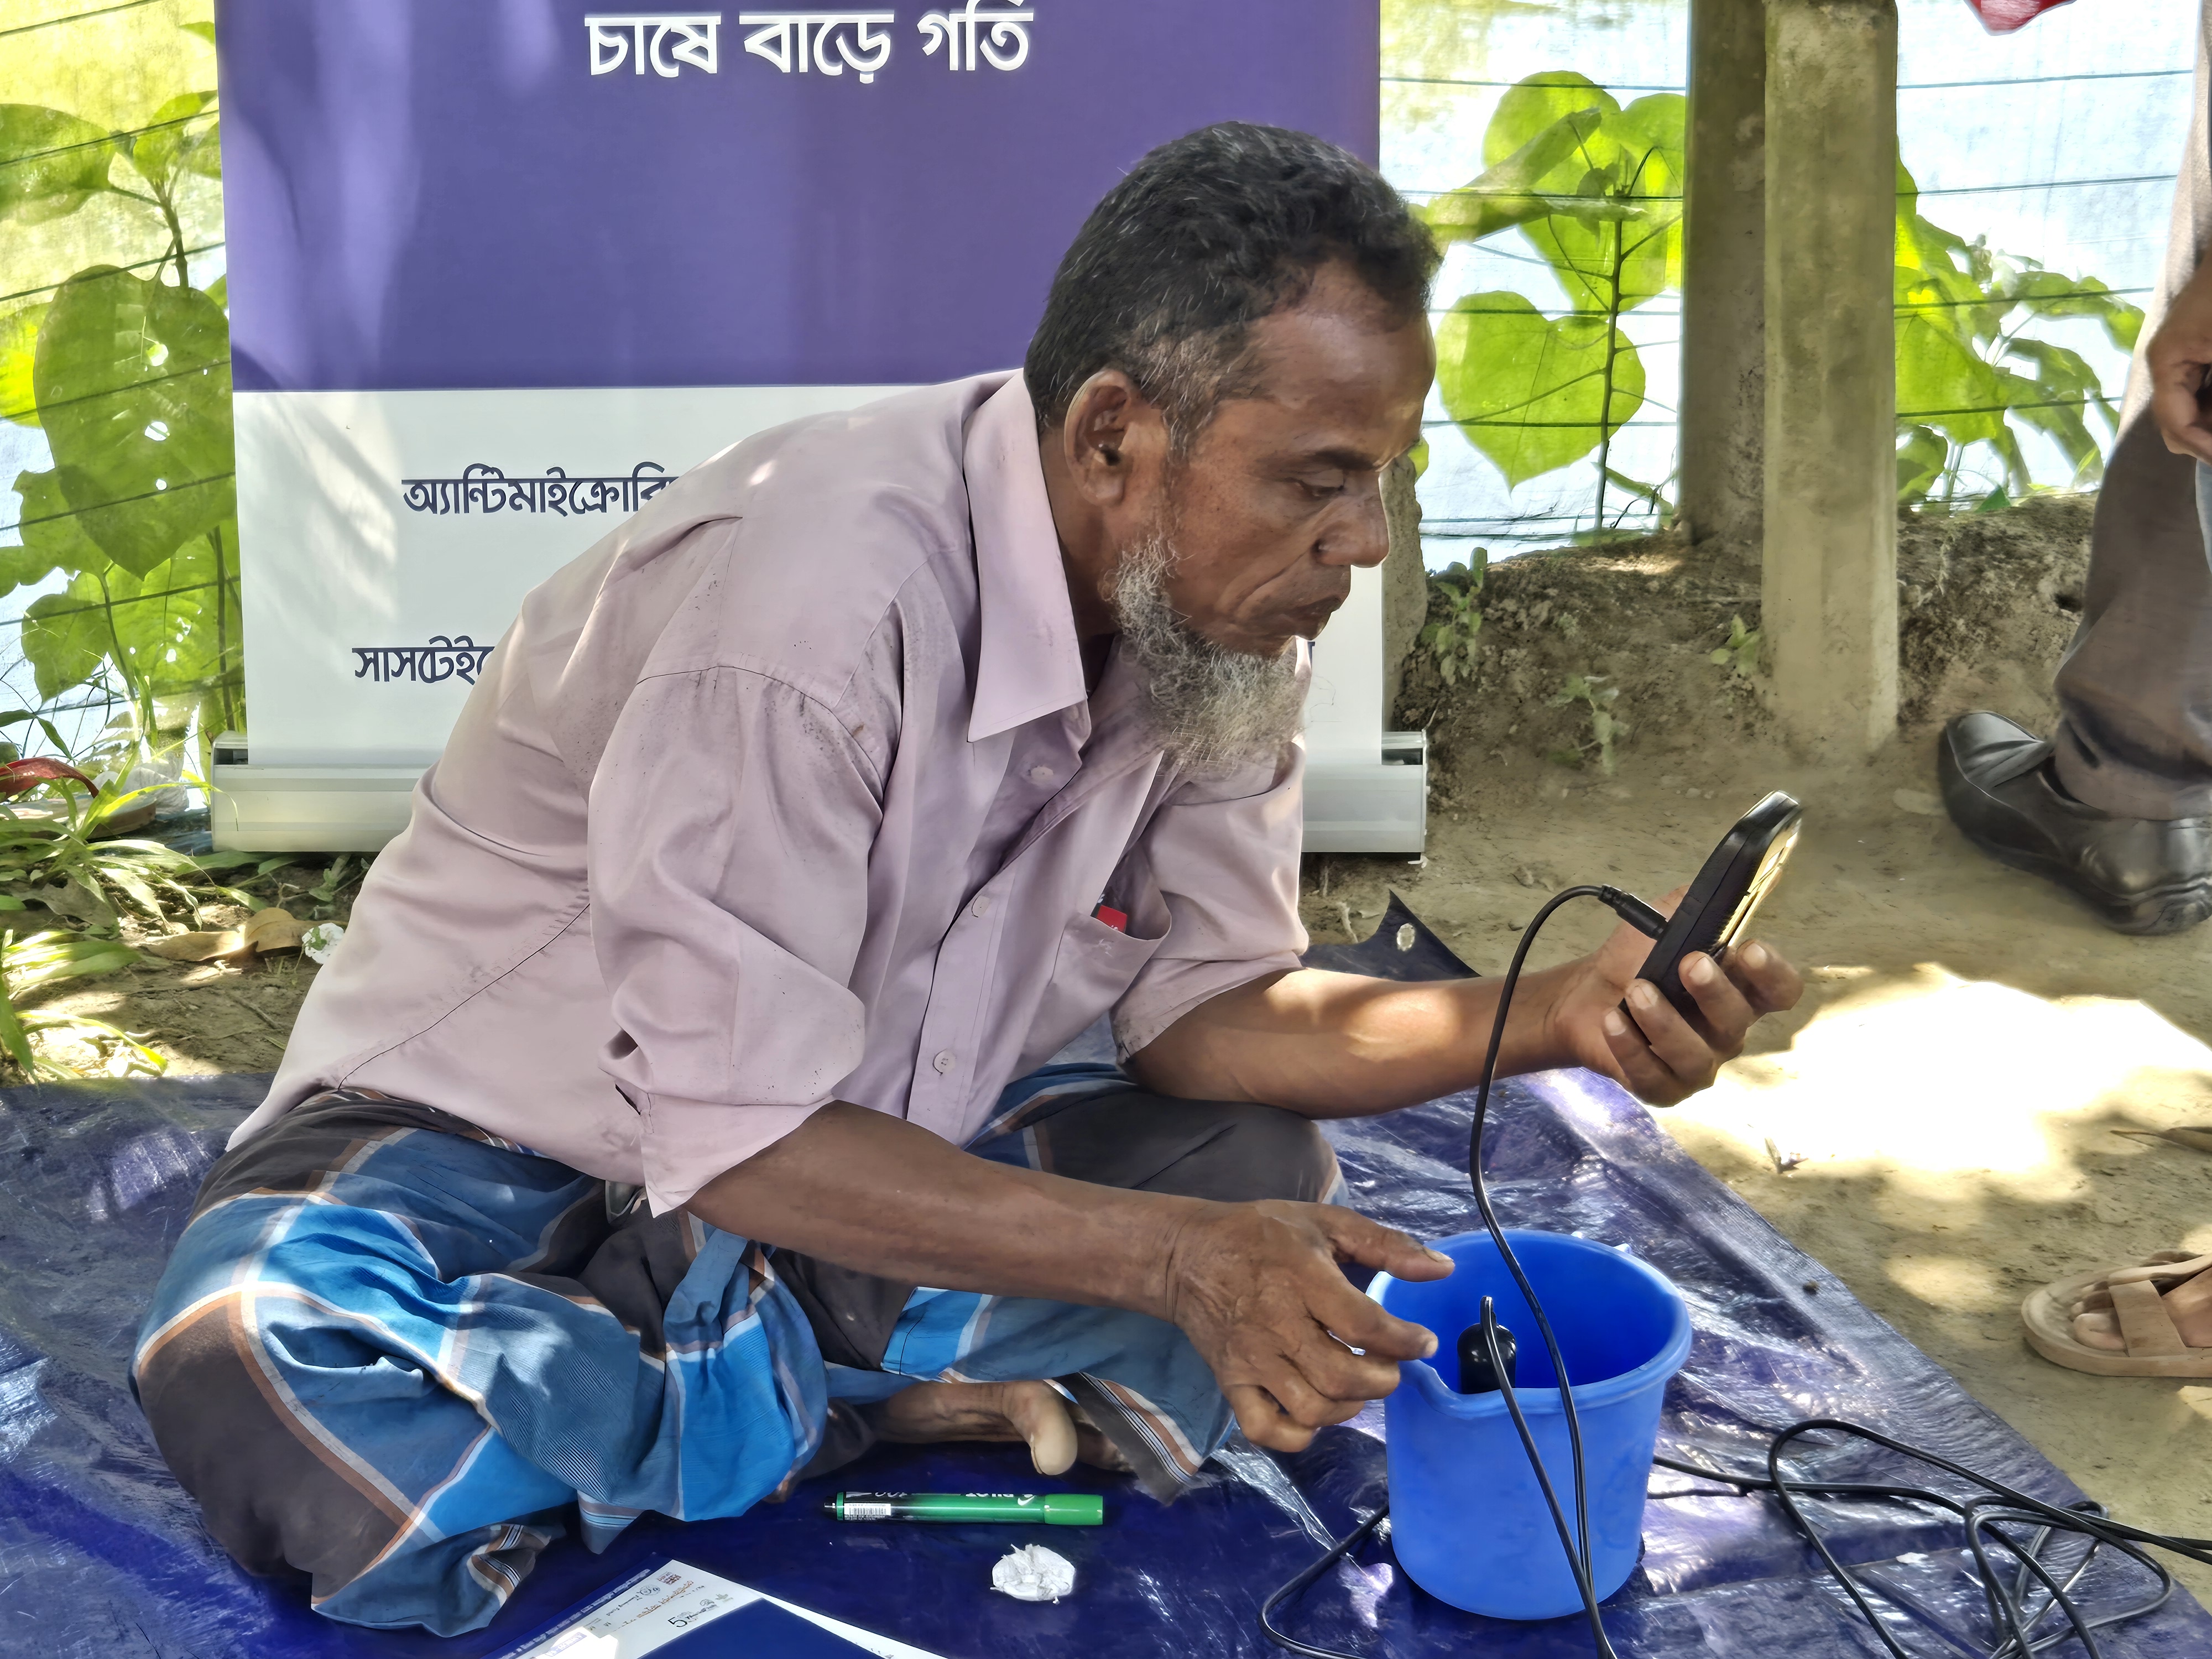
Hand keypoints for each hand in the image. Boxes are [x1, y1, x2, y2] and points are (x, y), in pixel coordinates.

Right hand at [1159, 1199, 1449, 1452]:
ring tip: (1355, 1384)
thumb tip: (1443, 1270)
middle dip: (1381, 1380)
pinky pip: (1265, 1429)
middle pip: (1340, 1376)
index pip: (1363, 1325)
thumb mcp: (1324, 1221)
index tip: (1422, 1342)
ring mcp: (1250, 1360)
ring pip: (1310, 1409)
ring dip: (1348, 1406)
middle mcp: (1275, 1325)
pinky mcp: (1230, 1383)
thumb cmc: (1261, 1234)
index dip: (1404, 1341)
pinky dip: (1298, 1434)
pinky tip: (1316, 1411)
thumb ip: (1385, 1243)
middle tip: (1388, 1365)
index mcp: (1301, 1277)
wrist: (1186, 1255)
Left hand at [1541, 887, 1802, 1104]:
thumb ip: (1695, 904)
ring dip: (1666, 1021)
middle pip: (1739, 1020)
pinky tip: (1613, 1021)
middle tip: (1687, 962)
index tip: (1750, 949)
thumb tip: (1724, 882)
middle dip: (1715, 990)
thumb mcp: (1665, 919)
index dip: (1773, 973)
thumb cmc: (1636, 957)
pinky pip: (1655, 1078)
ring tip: (1636, 990)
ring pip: (1697, 1056)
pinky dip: (1632, 1049)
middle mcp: (1726, 1030)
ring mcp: (1697, 1063)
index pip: (1780, 989)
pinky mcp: (1662, 1086)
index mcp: (1740, 988)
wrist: (1587, 992)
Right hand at [2148, 259, 2211, 463]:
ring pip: (2190, 411)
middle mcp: (2165, 365)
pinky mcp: (2194, 351)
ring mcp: (2178, 358)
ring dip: (2208, 424)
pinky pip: (2198, 392)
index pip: (2176, 425)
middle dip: (2205, 439)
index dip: (2204, 448)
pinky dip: (2211, 407)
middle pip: (2178, 425)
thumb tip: (2210, 437)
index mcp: (2166, 364)